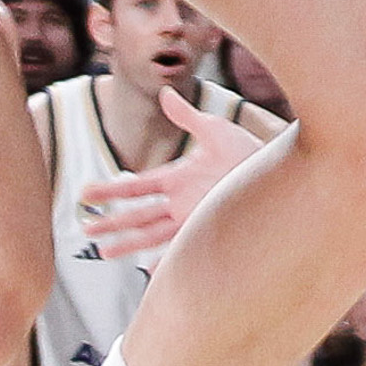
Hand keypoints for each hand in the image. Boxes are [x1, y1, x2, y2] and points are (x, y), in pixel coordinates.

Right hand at [72, 87, 273, 260]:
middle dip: (111, 221)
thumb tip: (165, 93)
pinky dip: (166, 263)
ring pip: (152, 234)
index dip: (111, 190)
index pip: (137, 187)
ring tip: (103, 251)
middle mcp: (181, 203)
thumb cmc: (248, 152)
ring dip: (128, 242)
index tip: (87, 193)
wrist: (279, 173)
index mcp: (178, 179)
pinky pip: (182, 251)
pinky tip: (149, 272)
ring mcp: (193, 220)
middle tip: (86, 228)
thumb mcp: (214, 129)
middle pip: (138, 214)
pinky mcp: (209, 233)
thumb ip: (187, 115)